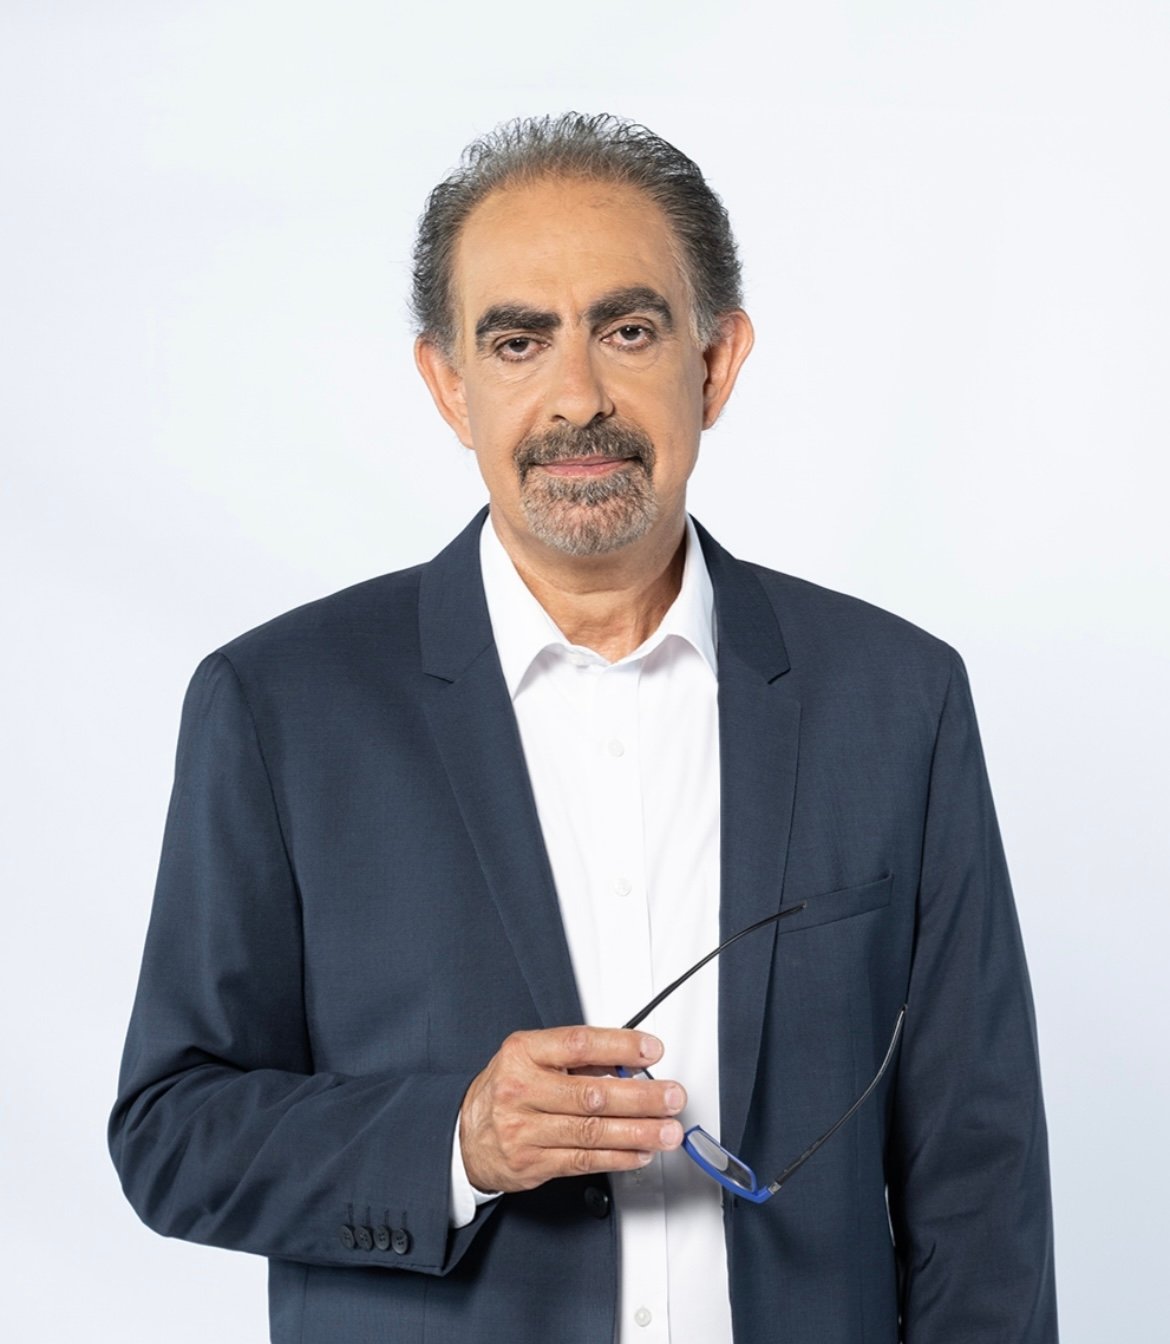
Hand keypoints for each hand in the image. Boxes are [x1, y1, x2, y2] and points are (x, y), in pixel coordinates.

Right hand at [458, 1026, 686, 1193]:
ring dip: (638, 1132)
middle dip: (640, 1097)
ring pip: (592, 1132)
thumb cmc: (506, 1090)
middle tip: (672, 1097)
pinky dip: (618, 1157)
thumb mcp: (531, 1058)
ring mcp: (526, 1130)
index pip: (579, 1044)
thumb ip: (577, 1058)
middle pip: (592, 1094)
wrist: (464, 1136)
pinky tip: (641, 1152)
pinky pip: (584, 1160)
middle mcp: (523, 1090)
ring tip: (668, 1130)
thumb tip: (630, 1062)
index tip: (652, 1050)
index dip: (620, 1046)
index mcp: (524, 1053)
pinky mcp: (533, 1163)